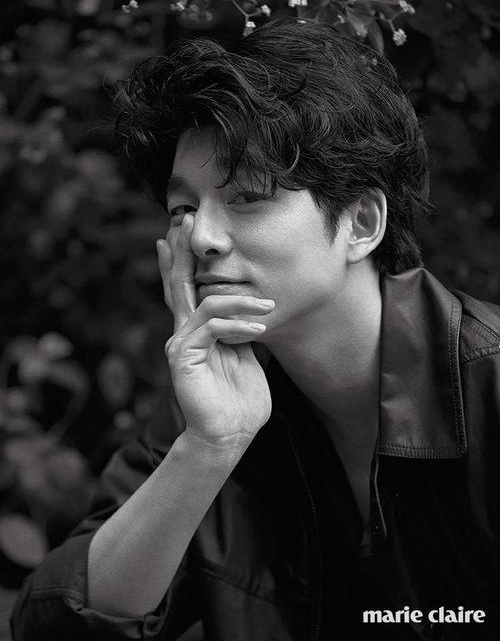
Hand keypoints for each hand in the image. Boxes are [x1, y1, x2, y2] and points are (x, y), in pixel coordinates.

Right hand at [157, 214, 274, 445]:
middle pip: (179, 285)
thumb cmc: (240, 400)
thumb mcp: (245, 356)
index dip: (183, 262)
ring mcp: (181, 343)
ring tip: (268, 305)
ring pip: (204, 302)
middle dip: (182, 252)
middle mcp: (184, 333)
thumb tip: (250, 309)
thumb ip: (240, 332)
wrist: (230, 435)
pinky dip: (236, 323)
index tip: (178, 234)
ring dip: (240, 299)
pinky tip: (257, 327)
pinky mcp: (183, 356)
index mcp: (198, 331)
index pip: (188, 290)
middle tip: (181, 222)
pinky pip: (211, 326)